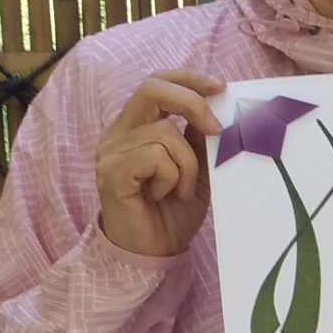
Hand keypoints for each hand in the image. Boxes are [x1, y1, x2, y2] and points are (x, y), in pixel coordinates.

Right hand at [95, 70, 223, 257]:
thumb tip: (221, 106)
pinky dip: (172, 176)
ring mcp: (111, 151)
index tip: (221, 87)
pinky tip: (165, 195)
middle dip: (192, 102)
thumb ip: (201, 138)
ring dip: (188, 164)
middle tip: (216, 129)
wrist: (153, 253)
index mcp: (136, 127)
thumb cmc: (173, 212)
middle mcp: (118, 133)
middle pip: (152, 89)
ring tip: (182, 190)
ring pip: (164, 132)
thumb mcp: (197, 169)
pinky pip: (155, 156)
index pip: (156, 83)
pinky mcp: (111, 172)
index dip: (188, 78)